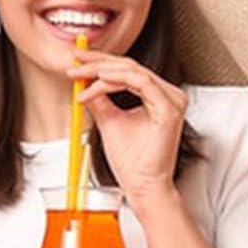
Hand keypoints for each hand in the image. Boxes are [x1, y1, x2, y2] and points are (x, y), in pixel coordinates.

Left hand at [69, 51, 186, 204]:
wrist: (143, 186)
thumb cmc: (134, 163)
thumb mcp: (109, 121)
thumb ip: (99, 100)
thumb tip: (84, 82)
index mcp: (158, 96)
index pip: (128, 70)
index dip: (100, 62)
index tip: (78, 62)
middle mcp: (169, 95)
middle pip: (130, 66)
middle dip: (98, 62)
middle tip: (75, 61)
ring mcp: (172, 100)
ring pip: (133, 71)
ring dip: (102, 71)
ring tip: (81, 76)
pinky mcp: (169, 108)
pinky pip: (140, 83)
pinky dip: (116, 81)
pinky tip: (97, 83)